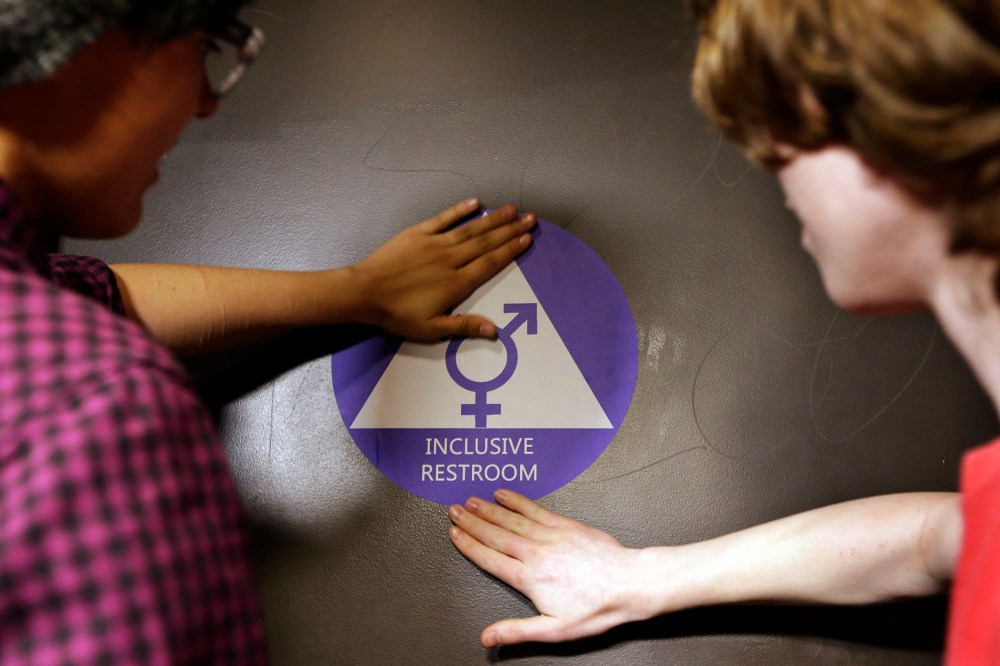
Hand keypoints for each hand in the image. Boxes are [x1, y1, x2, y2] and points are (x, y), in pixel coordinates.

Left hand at [348, 199, 535, 340]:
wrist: (364, 293)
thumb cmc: (397, 315)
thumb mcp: (431, 329)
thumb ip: (464, 326)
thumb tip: (496, 330)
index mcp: (456, 284)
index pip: (490, 263)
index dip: (511, 250)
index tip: (527, 239)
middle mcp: (451, 259)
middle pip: (487, 243)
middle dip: (510, 230)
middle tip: (531, 218)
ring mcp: (435, 244)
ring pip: (470, 229)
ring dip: (493, 218)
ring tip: (512, 209)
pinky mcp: (418, 233)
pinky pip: (443, 219)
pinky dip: (459, 210)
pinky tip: (475, 203)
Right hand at [449, 489, 648, 647]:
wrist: (629, 583)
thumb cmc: (596, 608)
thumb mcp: (554, 630)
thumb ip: (517, 631)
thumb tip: (488, 638)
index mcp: (528, 578)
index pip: (489, 558)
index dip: (469, 545)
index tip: (454, 534)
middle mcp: (535, 552)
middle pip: (495, 534)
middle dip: (472, 522)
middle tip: (454, 511)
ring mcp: (550, 535)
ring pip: (511, 519)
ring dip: (488, 509)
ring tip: (471, 500)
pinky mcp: (565, 525)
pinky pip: (535, 509)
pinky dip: (517, 500)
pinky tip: (505, 494)